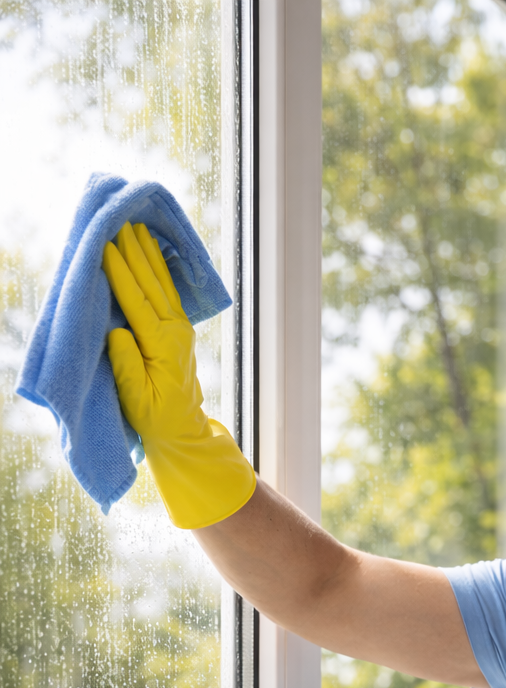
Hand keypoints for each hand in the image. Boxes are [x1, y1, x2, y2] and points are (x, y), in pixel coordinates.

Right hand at [102, 222, 254, 527]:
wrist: (183, 433)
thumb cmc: (156, 421)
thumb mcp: (137, 400)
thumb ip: (127, 365)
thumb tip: (118, 331)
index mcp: (162, 346)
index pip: (137, 301)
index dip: (120, 272)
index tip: (106, 246)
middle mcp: (174, 332)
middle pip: (151, 283)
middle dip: (135, 251)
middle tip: (121, 219)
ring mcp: (180, 329)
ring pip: (161, 283)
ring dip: (148, 253)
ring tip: (137, 225)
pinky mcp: (178, 330)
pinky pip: (167, 291)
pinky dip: (158, 268)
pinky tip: (152, 251)